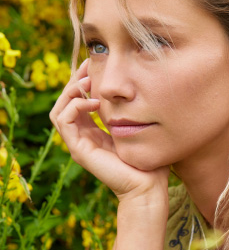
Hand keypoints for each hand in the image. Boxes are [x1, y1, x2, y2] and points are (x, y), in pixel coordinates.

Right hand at [49, 59, 169, 202]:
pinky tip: (93, 101)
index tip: (94, 64)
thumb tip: (139, 88)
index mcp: (95, 131)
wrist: (149, 185)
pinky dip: (74, 106)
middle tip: (88, 65)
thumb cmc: (150, 158)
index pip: (78, 101)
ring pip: (59, 109)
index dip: (82, 81)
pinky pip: (63, 121)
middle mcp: (84, 136)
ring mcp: (79, 143)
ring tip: (88, 81)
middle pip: (65, 102)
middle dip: (75, 80)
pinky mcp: (79, 150)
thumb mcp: (139, 127)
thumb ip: (134, 111)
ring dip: (70, 91)